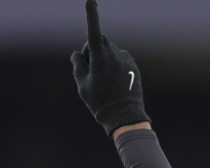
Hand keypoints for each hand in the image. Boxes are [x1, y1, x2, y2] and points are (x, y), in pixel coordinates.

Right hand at [70, 0, 149, 135]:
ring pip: (110, 51)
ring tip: (103, 81)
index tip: (90, 0)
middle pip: (100, 40)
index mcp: (99, 58)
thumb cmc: (99, 101)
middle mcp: (114, 54)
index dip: (91, 15)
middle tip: (88, 68)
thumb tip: (76, 53)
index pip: (93, 31)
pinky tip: (114, 82)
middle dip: (92, 48)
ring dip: (104, 58)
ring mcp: (125, 59)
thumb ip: (78, 66)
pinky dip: (114, 65)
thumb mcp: (82, 86)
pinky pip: (120, 58)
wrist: (124, 115)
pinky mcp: (133, 65)